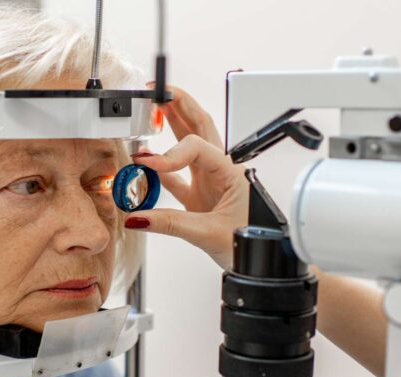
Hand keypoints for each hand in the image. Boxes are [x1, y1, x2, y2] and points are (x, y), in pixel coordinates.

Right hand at [124, 85, 247, 269]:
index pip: (197, 147)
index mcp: (231, 171)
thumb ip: (170, 224)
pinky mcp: (201, 198)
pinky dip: (161, 170)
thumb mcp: (209, 233)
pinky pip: (177, 177)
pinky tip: (145, 164)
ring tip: (151, 112)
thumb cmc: (251, 242)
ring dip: (171, 127)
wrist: (262, 260)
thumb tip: (138, 217)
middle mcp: (221, 171)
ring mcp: (210, 182)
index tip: (148, 164)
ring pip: (188, 146)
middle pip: (199, 126)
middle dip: (179, 104)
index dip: (170, 153)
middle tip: (157, 91)